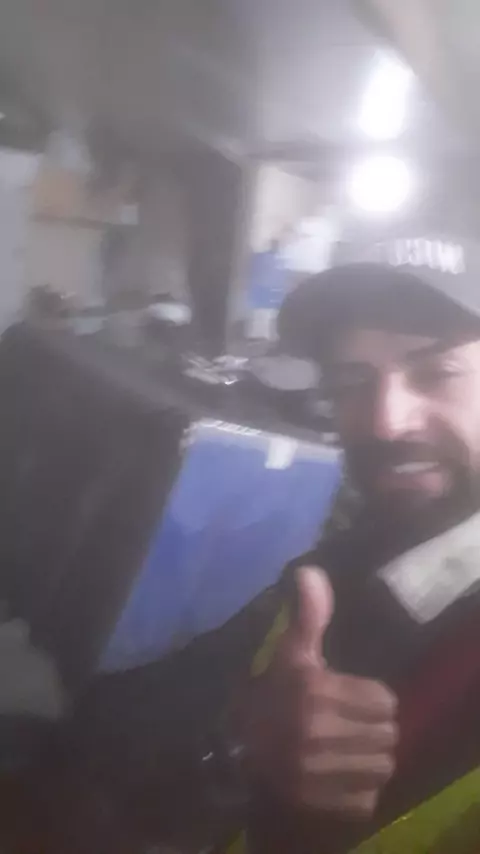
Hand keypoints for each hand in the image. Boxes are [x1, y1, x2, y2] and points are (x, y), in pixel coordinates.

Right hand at [242, 568, 397, 817]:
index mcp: (313, 690)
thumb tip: (310, 570)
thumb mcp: (288, 656)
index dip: (371, 699)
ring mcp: (318, 771)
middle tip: (353, 727)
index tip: (354, 700)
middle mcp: (316, 731)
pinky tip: (338, 777)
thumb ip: (307, 616)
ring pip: (381, 766)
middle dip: (373, 730)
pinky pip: (367, 798)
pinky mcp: (320, 803)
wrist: (232, 758)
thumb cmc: (268, 699)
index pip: (383, 699)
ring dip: (369, 761)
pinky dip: (358, 791)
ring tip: (349, 753)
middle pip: (387, 734)